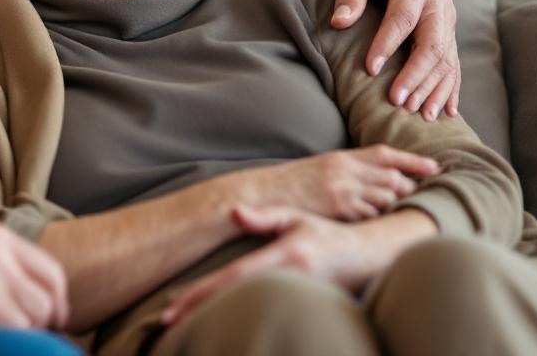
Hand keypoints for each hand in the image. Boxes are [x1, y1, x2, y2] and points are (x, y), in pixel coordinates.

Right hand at [0, 221, 69, 332]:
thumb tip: (49, 302)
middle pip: (46, 302)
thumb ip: (3, 268)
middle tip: (8, 335)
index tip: (49, 323)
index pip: (51, 274)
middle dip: (36, 326)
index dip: (55, 305)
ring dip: (11, 337)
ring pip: (29, 324)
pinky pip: (8, 338)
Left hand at [159, 206, 436, 324]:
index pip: (231, 279)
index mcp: (281, 258)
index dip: (200, 294)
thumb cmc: (327, 235)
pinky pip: (262, 315)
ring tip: (182, 324)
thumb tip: (231, 212)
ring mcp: (296, 299)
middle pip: (232, 301)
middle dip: (198, 312)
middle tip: (166, 321)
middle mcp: (287, 282)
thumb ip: (263, 217)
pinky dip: (237, 318)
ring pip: (246, 311)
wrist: (370, 258)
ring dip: (215, 318)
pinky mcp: (302, 309)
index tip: (171, 308)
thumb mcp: (296, 219)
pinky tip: (217, 321)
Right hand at [228, 146, 438, 220]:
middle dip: (410, 187)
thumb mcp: (322, 167)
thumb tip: (377, 177)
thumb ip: (349, 169)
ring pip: (386, 197)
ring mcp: (342, 190)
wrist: (265, 194)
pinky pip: (370, 215)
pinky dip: (378, 219)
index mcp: (342, 157)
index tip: (435, 167)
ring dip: (396, 205)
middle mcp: (345, 170)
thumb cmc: (293, 183)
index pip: (385, 154)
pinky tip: (377, 223)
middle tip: (421, 195)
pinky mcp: (339, 209)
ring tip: (403, 211)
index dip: (413, 160)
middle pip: (392, 178)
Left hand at [332, 0, 459, 119]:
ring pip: (447, 57)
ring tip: (421, 116)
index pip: (403, 17)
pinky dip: (450, 86)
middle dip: (417, 75)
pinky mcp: (447, 27)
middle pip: (433, 42)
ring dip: (435, 87)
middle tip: (398, 102)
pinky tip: (447, 111)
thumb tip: (339, 22)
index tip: (370, 69)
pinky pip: (452, 59)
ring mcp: (447, 15)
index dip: (388, 44)